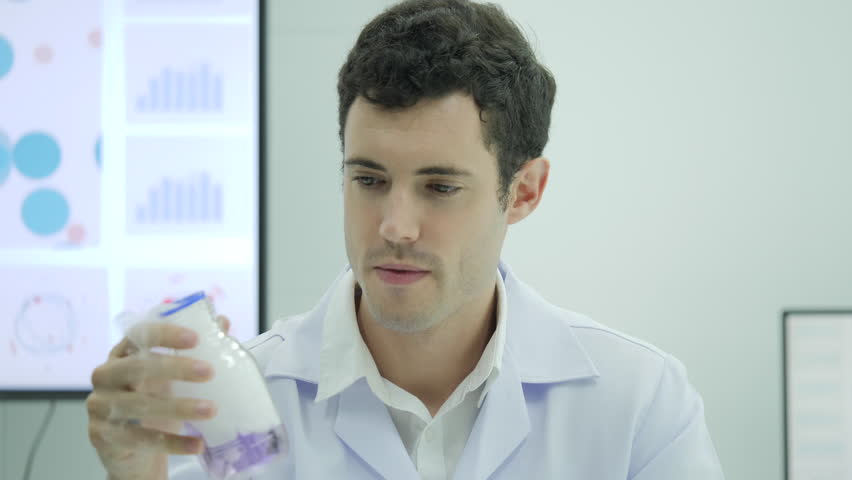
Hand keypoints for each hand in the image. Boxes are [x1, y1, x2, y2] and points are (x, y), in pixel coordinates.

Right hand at [86, 315, 230, 479]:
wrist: (131, 451)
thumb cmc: (153, 402)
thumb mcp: (173, 377)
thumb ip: (194, 351)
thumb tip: (223, 322)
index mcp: (122, 353)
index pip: (138, 334)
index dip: (165, 334)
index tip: (196, 338)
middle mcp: (105, 375)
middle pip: (137, 367)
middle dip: (175, 367)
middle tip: (209, 372)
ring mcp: (100, 406)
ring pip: (138, 405)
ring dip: (179, 408)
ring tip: (211, 410)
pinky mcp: (102, 435)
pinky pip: (139, 439)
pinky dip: (172, 443)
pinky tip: (198, 444)